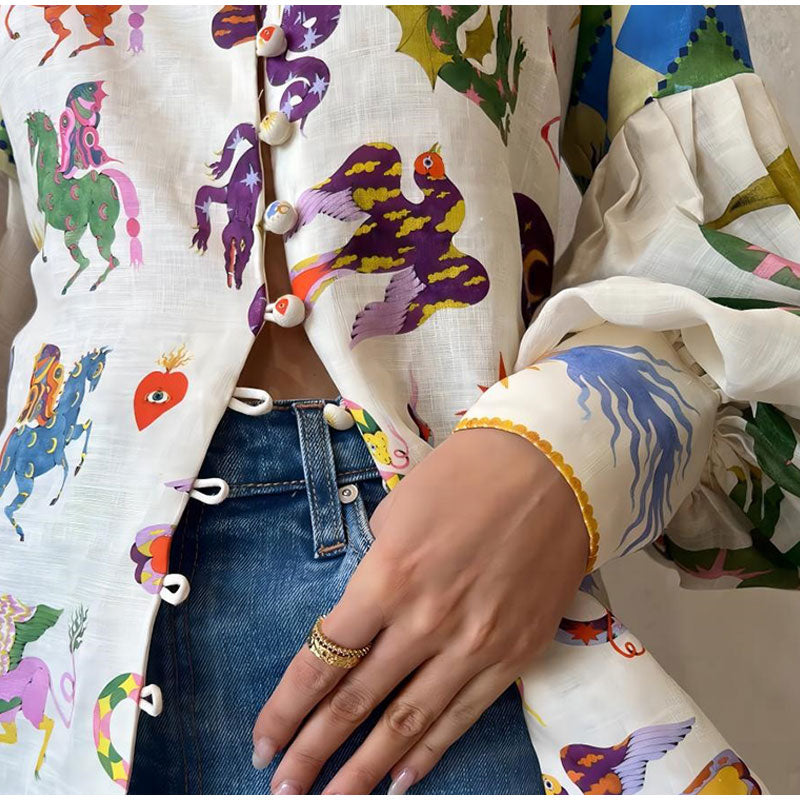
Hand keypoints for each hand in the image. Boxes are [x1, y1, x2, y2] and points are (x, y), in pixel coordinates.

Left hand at [252, 427, 588, 793]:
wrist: (554, 471)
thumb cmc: (467, 476)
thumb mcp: (398, 511)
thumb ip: (376, 568)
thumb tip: (368, 605)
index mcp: (387, 579)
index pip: (323, 659)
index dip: (287, 708)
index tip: (262, 739)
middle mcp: (424, 624)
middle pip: (356, 700)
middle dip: (313, 748)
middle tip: (281, 785)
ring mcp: (473, 647)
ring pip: (407, 723)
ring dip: (363, 767)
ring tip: (330, 799)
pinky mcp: (514, 657)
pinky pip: (462, 716)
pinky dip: (428, 753)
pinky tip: (400, 781)